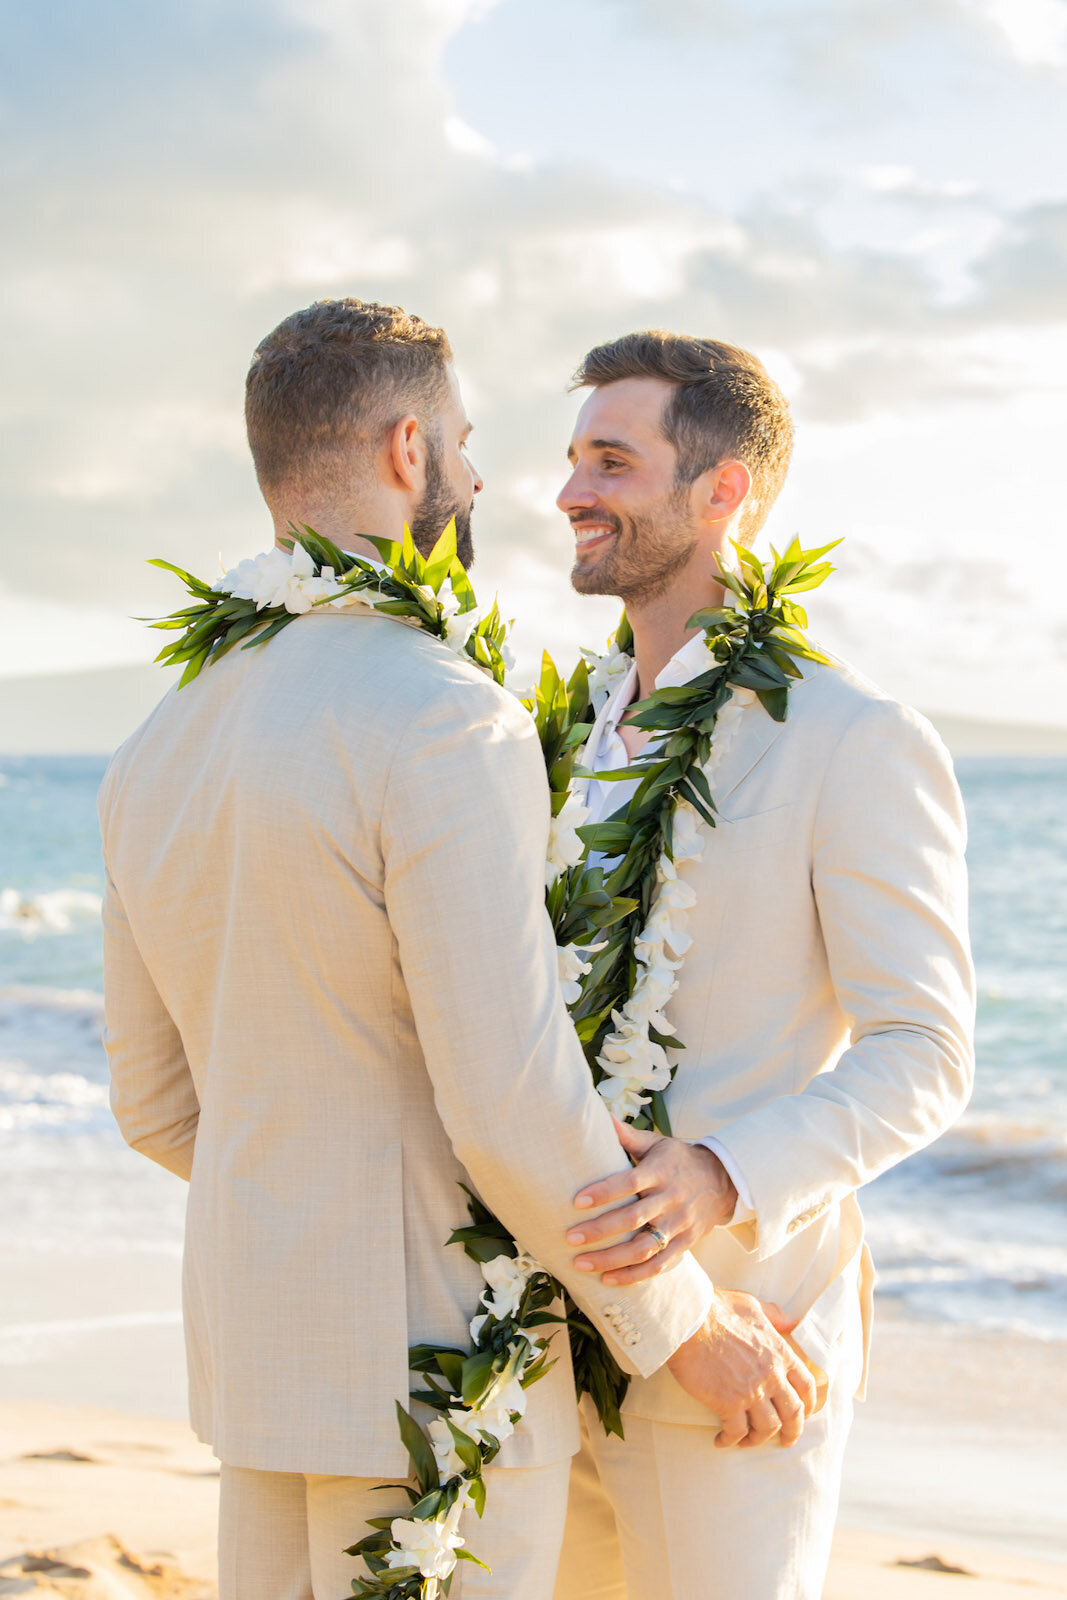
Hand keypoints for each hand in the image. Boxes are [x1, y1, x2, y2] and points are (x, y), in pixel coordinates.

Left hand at [566, 1120, 737, 1285]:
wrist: (723, 1180)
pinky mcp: (685, 1244)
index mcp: (660, 1171)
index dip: (604, 1192)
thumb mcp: (658, 1144)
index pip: (629, 1182)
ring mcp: (679, 1225)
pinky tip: (608, 1279)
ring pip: (644, 1248)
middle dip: (600, 1230)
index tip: (577, 1201)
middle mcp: (671, 1199)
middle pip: (633, 1219)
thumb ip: (627, 1136)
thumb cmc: (679, 1160)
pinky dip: (633, 1275)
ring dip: (611, 1259)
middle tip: (570, 1237)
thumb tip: (599, 1114)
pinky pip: (659, 1265)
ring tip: (581, 1263)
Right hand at [666, 1291, 816, 1449]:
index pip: (806, 1385)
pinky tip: (721, 1440)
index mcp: (780, 1353)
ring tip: (748, 1442)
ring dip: (759, 1439)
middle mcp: (771, 1376)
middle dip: (793, 1431)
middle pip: (793, 1413)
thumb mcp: (751, 1305)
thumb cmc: (716, 1309)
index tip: (805, 1415)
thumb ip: (774, 1315)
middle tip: (786, 1441)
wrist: (688, 1320)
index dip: (809, 1404)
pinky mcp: (728, 1403)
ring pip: (768, 1428)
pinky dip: (730, 1440)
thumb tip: (792, 1321)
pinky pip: (736, 1432)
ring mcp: (751, 1392)